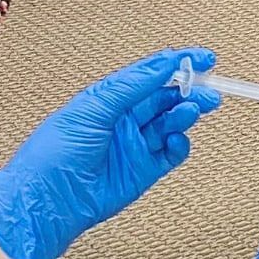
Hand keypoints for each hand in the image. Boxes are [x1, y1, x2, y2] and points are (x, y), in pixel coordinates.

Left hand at [0, 47, 220, 258]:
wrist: (49, 201)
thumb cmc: (56, 152)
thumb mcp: (93, 107)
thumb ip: (132, 86)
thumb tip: (164, 63)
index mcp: (109, 99)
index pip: (150, 74)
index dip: (178, 64)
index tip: (204, 57)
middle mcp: (123, 120)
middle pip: (165, 98)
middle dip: (190, 90)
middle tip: (210, 89)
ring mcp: (134, 146)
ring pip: (171, 123)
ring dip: (186, 114)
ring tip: (194, 109)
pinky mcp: (143, 171)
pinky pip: (170, 154)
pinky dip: (179, 144)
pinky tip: (177, 139)